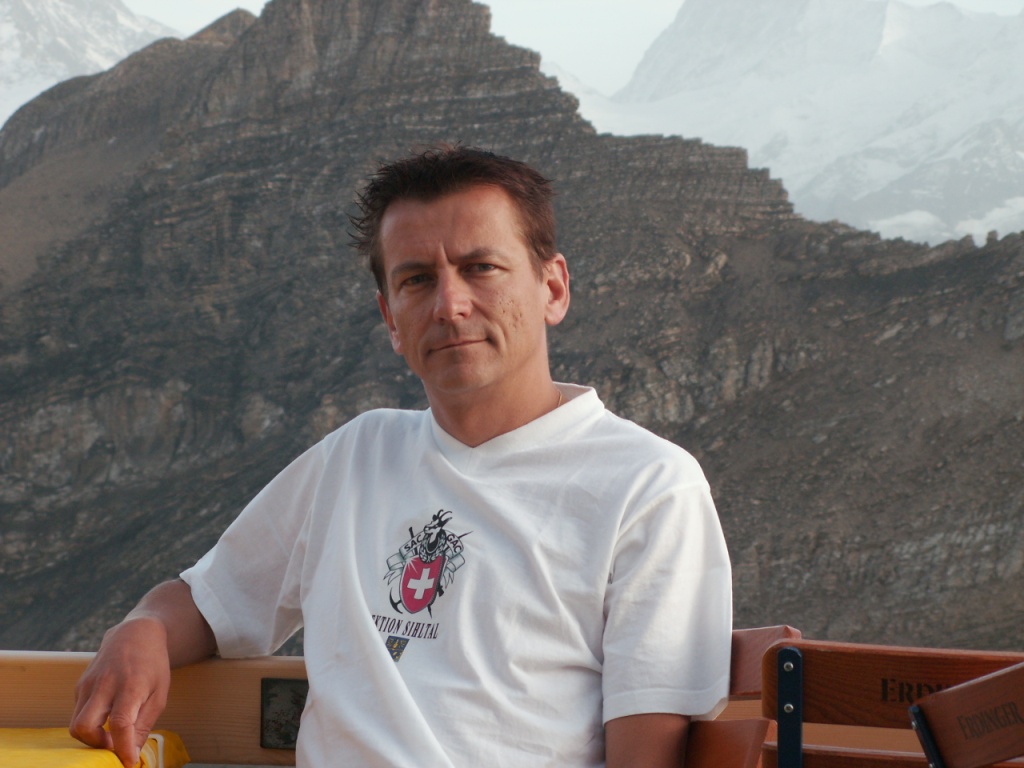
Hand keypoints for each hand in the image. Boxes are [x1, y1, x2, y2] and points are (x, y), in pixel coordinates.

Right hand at [70, 617, 170, 766]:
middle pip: (84, 726)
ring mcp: (89, 683)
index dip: (122, 747)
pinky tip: (106, 716)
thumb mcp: (159, 693)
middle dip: (95, 746)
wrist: (136, 634)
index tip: (128, 762)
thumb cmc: (152, 665)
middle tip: (114, 746)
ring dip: (91, 737)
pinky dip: (90, 723)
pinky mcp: (80, 685)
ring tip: (111, 734)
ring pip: (75, 723)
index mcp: (131, 685)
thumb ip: (144, 724)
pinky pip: (78, 713)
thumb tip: (131, 754)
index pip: (121, 722)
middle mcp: (105, 684)